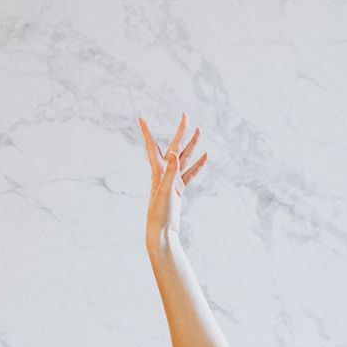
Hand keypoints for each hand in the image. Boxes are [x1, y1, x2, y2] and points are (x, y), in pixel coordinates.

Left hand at [138, 112, 207, 246]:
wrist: (161, 231)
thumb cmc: (159, 212)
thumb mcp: (166, 191)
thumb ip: (171, 172)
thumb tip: (174, 153)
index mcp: (158, 171)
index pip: (152, 146)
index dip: (147, 132)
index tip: (141, 118)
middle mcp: (164, 173)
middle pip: (174, 147)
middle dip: (180, 132)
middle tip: (186, 116)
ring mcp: (172, 180)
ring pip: (184, 158)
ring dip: (191, 145)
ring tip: (199, 131)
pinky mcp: (179, 189)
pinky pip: (190, 173)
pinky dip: (198, 164)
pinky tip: (205, 156)